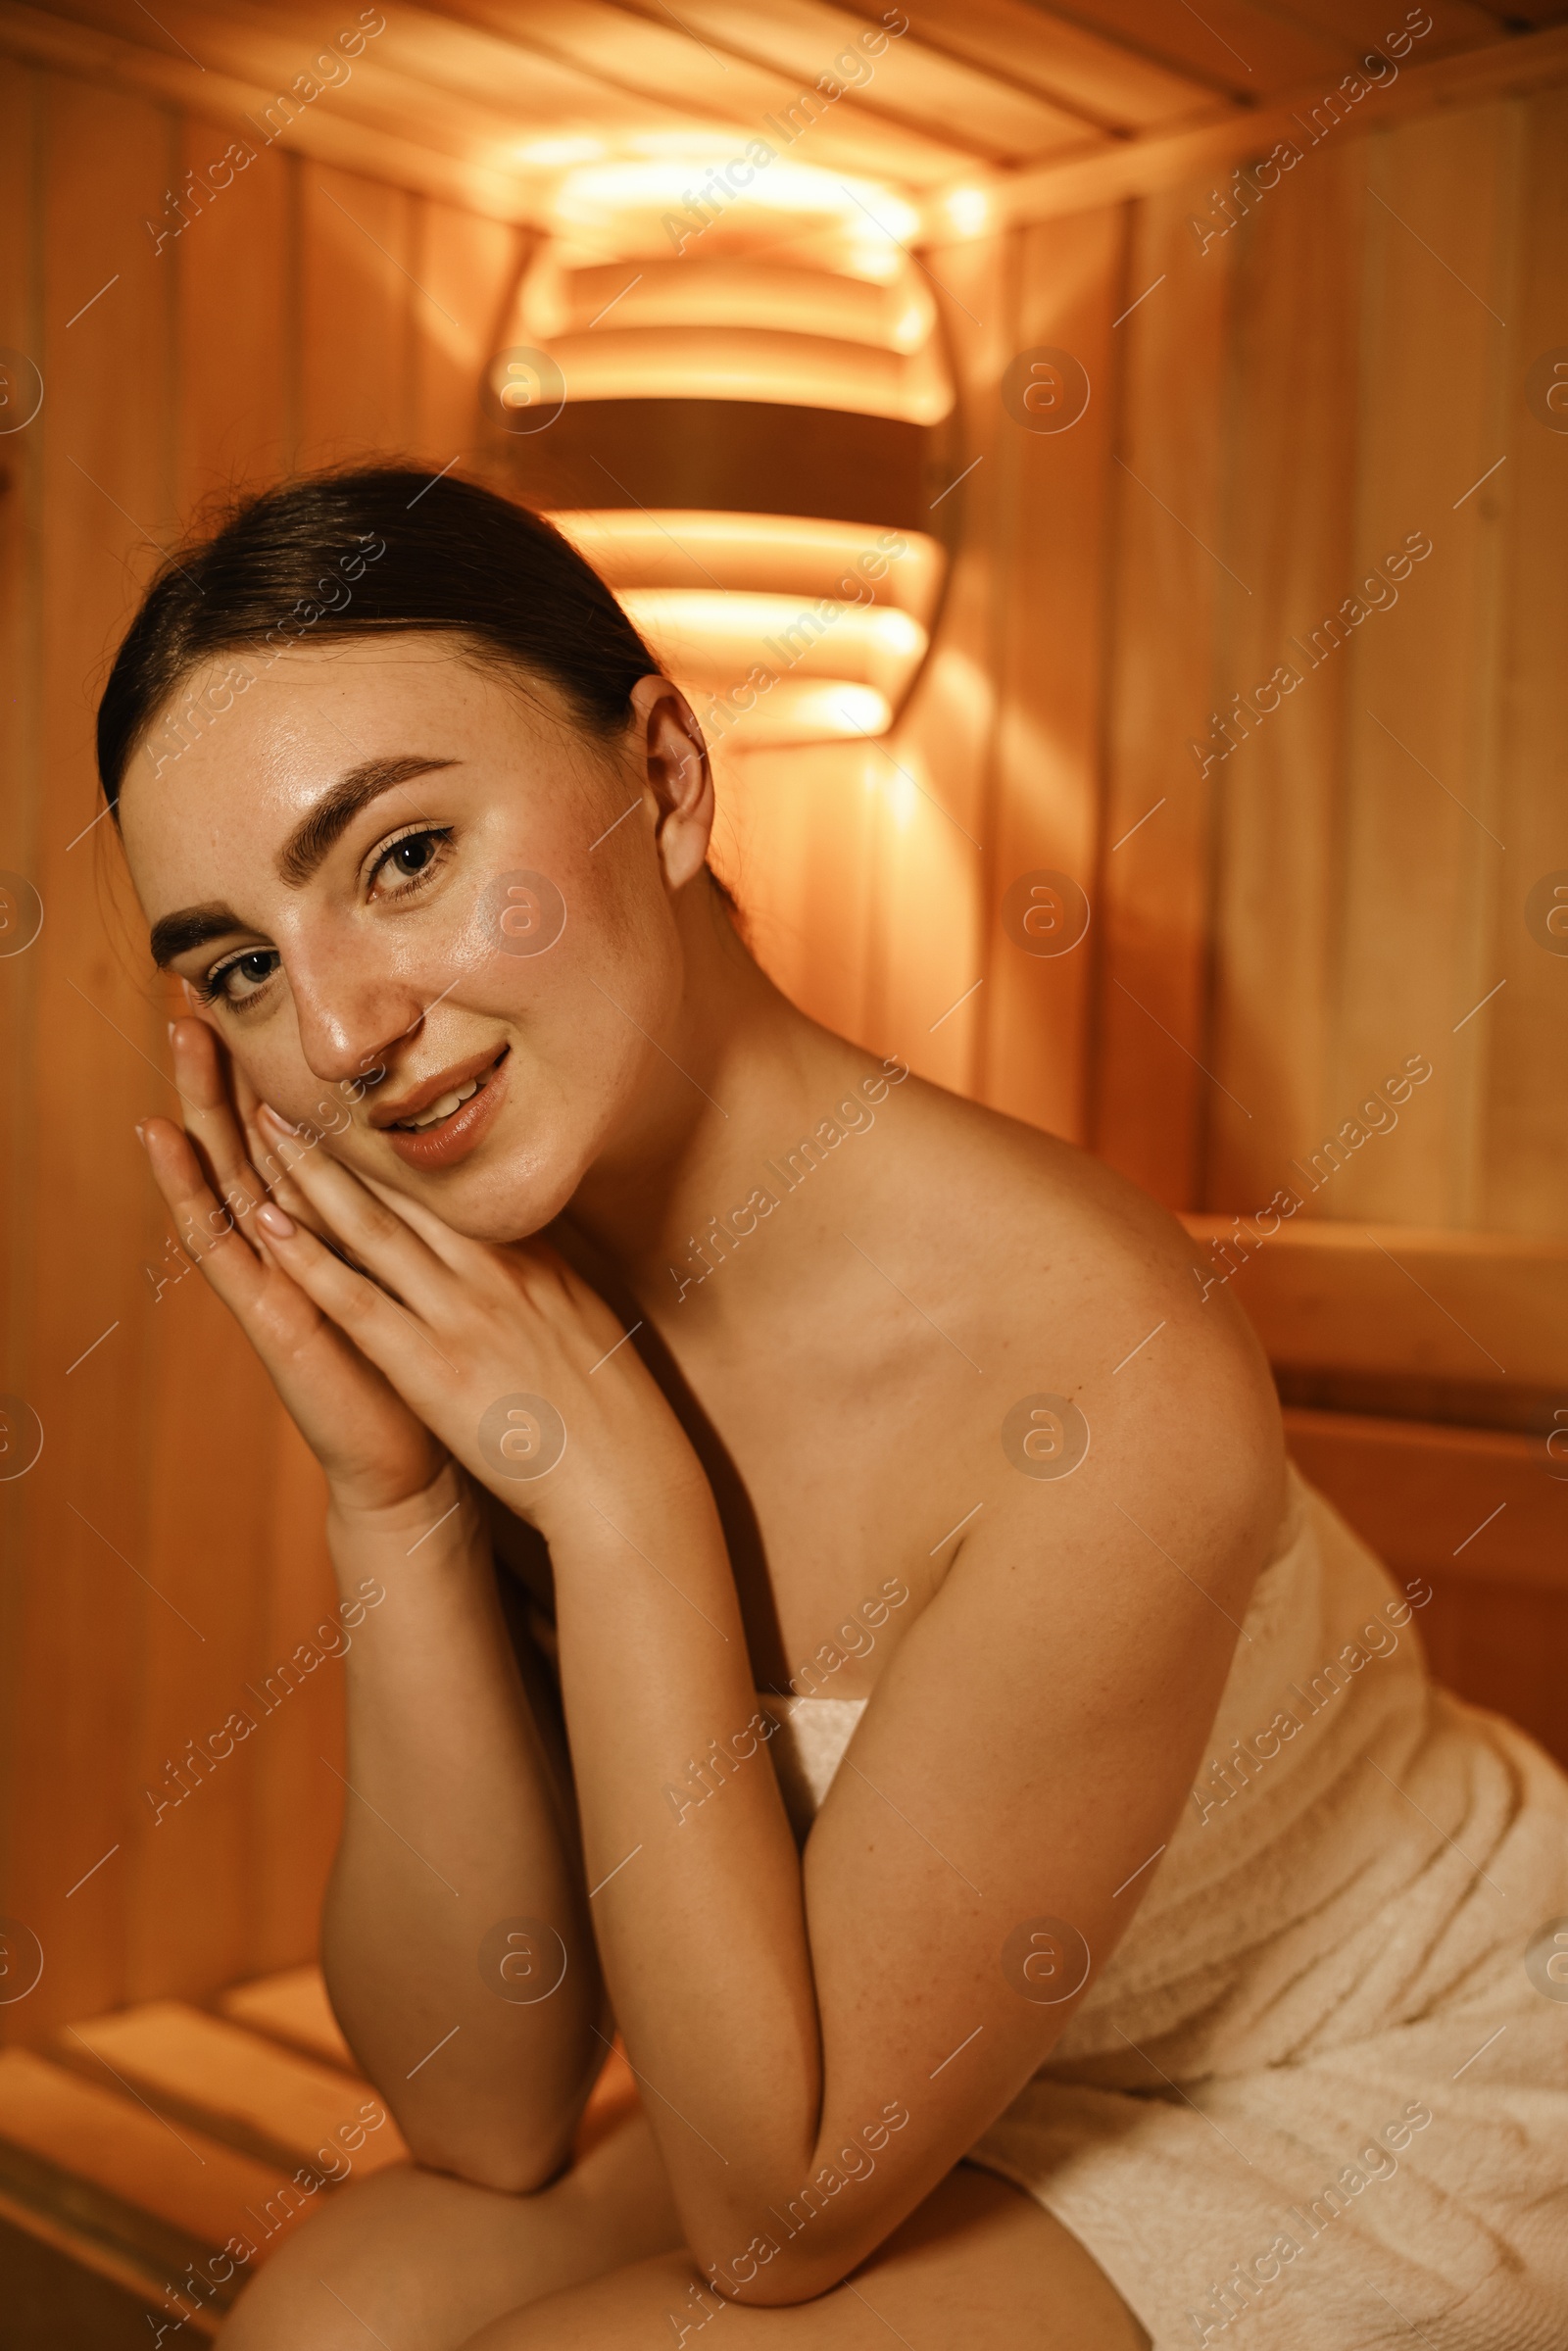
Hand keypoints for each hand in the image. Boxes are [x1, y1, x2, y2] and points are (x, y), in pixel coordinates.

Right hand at [140, 1023, 446, 1513]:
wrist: (417, 1461)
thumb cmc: (432, 1370)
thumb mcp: (440, 1276)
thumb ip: (436, 1223)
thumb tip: (472, 1156)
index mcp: (335, 1230)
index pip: (299, 1133)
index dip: (278, 1068)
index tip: (264, 996)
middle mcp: (296, 1244)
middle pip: (251, 1137)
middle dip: (226, 1066)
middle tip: (195, 990)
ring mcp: (272, 1276)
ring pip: (226, 1173)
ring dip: (198, 1103)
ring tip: (175, 1038)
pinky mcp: (264, 1312)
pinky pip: (219, 1243)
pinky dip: (189, 1189)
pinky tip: (161, 1141)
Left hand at [246, 1104, 702, 1545]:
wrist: (625, 1479)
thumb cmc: (615, 1417)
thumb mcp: (589, 1329)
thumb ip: (552, 1287)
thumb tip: (538, 1257)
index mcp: (533, 1261)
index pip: (456, 1186)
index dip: (401, 1139)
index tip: (361, 1097)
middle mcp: (494, 1271)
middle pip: (407, 1187)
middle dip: (346, 1134)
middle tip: (295, 1079)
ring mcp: (460, 1314)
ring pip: (371, 1227)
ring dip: (311, 1174)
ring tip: (264, 1122)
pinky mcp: (430, 1367)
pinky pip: (357, 1302)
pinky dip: (309, 1260)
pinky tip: (267, 1225)